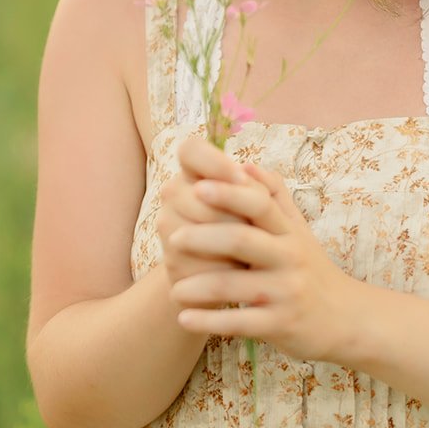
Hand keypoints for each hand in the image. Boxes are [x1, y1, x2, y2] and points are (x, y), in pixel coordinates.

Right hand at [156, 137, 254, 301]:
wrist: (223, 277)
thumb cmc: (247, 229)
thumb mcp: (257, 206)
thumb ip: (260, 186)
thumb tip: (252, 171)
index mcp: (193, 171)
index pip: (190, 149)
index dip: (215, 162)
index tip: (240, 177)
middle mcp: (172, 193)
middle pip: (205, 194)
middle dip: (238, 212)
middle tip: (259, 227)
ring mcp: (168, 228)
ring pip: (205, 229)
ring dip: (236, 243)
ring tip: (252, 252)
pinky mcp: (172, 263)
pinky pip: (206, 262)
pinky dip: (229, 270)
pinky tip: (238, 273)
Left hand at [166, 136, 360, 362]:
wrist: (346, 318)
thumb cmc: (312, 268)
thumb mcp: (299, 231)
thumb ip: (274, 197)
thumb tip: (246, 165)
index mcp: (289, 231)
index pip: (259, 203)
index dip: (228, 193)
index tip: (197, 186)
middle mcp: (290, 257)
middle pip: (242, 239)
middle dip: (204, 237)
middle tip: (174, 237)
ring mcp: (285, 292)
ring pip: (235, 284)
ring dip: (198, 287)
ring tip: (173, 290)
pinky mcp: (281, 324)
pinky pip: (239, 322)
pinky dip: (209, 321)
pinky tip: (184, 319)